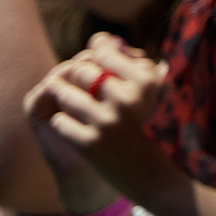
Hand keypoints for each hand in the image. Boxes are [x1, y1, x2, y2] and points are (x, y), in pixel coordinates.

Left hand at [25, 38, 177, 211]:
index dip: (94, 53)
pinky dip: (64, 122)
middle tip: (80, 85)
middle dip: (77, 77)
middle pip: (83, 71)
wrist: (153, 176)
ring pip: (66, 95)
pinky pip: (61, 121)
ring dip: (64, 98)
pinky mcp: (90, 144)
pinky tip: (74, 127)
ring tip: (72, 104)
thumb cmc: (153, 127)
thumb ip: (133, 63)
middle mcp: (127, 98)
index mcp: (147, 81)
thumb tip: (104, 39)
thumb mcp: (154, 92)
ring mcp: (107, 122)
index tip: (94, 60)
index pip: (104, 51)